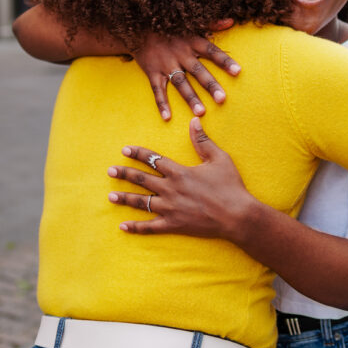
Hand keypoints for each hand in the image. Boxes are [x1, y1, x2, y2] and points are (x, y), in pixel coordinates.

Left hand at [107, 117, 255, 238]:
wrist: (238, 216)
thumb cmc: (231, 186)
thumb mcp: (219, 159)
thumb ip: (203, 140)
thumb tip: (194, 120)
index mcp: (179, 172)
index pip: (153, 159)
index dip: (137, 154)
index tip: (124, 150)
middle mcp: (171, 189)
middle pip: (142, 179)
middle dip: (124, 174)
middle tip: (110, 171)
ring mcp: (170, 208)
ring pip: (142, 202)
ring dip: (125, 198)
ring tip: (110, 196)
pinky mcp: (174, 225)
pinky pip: (151, 227)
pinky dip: (136, 227)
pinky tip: (123, 226)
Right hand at [132, 23, 239, 120]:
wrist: (138, 27)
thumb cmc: (169, 26)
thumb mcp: (190, 23)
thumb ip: (211, 23)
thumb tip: (231, 21)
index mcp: (192, 41)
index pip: (211, 52)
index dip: (225, 61)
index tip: (238, 71)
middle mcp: (180, 54)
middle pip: (198, 71)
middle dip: (210, 85)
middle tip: (222, 99)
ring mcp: (166, 64)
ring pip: (180, 83)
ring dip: (190, 97)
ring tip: (201, 112)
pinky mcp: (152, 72)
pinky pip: (157, 89)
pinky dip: (161, 103)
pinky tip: (167, 117)